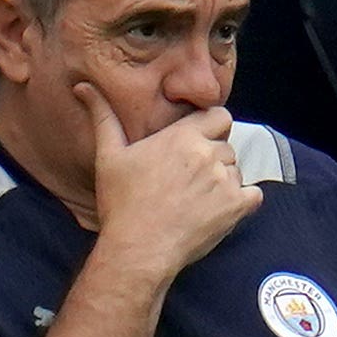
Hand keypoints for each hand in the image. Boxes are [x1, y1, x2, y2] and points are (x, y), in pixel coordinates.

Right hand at [77, 84, 261, 279]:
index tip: (198, 144)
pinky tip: (218, 212)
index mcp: (182, 137)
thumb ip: (103, 117)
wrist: (138, 249)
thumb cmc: (122, 204)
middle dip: (214, 159)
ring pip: (237, 171)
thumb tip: (83, 86)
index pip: (219, 116)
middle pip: (227, 146)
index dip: (212, 128)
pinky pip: (253, 196)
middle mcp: (208, 154)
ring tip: (197, 200)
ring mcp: (225, 181)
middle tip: (189, 182)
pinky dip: (242, 202)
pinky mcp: (236, 207)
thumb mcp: (109, 156)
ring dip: (224, 182)